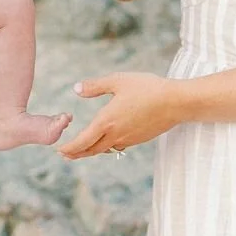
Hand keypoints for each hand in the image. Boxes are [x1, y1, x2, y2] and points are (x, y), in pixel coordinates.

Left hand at [58, 72, 187, 158]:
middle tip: (65, 155)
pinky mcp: (138, 139)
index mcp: (106, 121)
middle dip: (76, 153)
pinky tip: (106, 140)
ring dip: (91, 150)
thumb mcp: (119, 81)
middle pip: (91, 150)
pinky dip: (107, 146)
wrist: (176, 102)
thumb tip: (76, 89)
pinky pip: (118, 146)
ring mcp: (128, 139)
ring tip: (83, 148)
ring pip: (105, 149)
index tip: (59, 150)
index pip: (82, 141)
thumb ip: (96, 86)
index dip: (69, 148)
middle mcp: (115, 134)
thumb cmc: (148, 88)